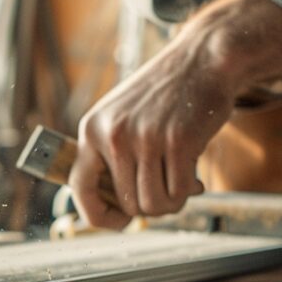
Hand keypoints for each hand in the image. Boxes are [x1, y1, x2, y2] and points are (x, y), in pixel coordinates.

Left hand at [69, 0, 281, 228]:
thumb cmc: (164, 95)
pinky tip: (195, 180)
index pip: (79, 187)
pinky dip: (188, 194)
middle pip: (127, 203)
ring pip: (153, 204)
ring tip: (181, 185)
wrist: (202, 60)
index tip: (120, 222)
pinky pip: (178, 193)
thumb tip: (116, 209)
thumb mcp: (121, 116)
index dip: (98, 215)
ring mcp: (144, 138)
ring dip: (171, 204)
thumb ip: (111, 156)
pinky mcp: (177, 141)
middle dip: (150, 207)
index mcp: (92, 129)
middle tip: (166, 192)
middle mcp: (113, 134)